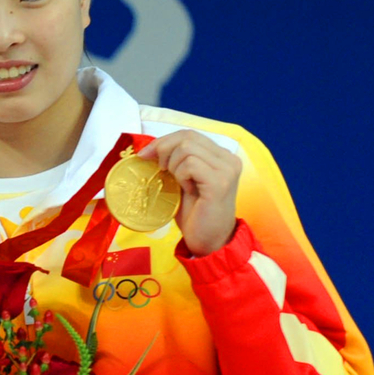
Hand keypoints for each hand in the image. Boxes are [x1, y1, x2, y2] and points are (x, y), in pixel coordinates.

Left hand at [139, 132, 240, 255]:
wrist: (208, 240)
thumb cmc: (195, 213)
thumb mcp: (182, 181)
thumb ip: (175, 162)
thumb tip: (149, 148)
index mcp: (221, 156)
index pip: (189, 134)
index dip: (164, 140)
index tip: (144, 155)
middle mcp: (229, 159)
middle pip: (187, 137)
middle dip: (163, 150)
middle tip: (160, 171)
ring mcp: (227, 169)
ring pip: (187, 148)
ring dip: (173, 166)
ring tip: (179, 185)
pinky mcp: (220, 182)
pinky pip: (190, 165)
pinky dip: (181, 176)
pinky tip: (187, 191)